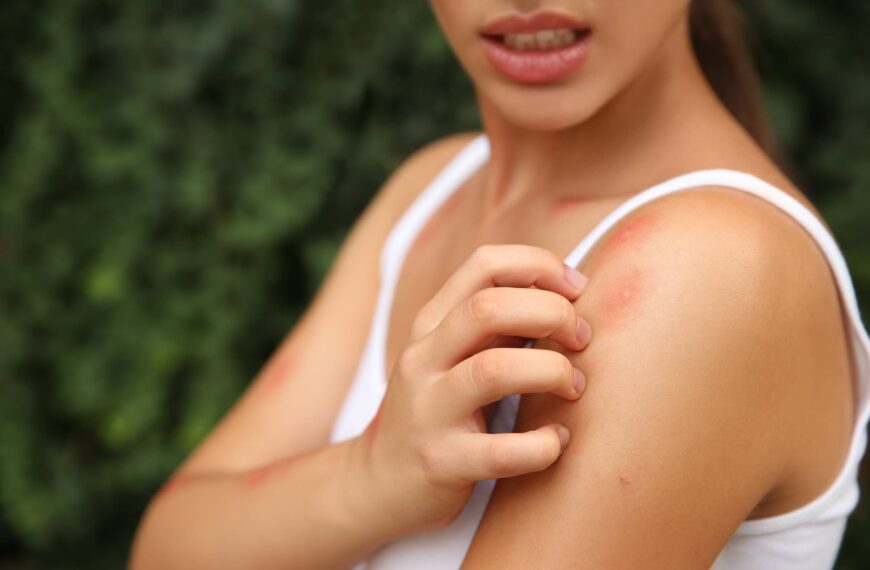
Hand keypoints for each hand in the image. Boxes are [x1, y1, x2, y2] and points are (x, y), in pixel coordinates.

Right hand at [349, 244, 591, 536]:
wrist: (381, 483)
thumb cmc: (438, 411)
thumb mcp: (454, 355)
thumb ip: (498, 324)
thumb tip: (565, 295)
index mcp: (431, 324)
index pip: (485, 263)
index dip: (540, 265)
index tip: (577, 290)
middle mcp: (424, 359)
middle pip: (489, 308)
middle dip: (552, 313)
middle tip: (582, 339)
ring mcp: (429, 411)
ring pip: (494, 370)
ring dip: (551, 371)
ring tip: (573, 386)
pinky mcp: (442, 462)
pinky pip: (502, 451)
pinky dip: (544, 445)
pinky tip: (558, 440)